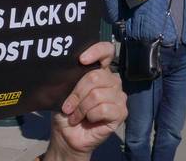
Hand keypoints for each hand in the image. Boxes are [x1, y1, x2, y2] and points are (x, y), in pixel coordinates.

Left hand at [47, 42, 126, 160]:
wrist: (67, 135)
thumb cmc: (66, 111)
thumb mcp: (64, 91)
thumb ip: (71, 78)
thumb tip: (68, 67)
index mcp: (99, 71)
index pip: (106, 51)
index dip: (97, 51)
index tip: (81, 60)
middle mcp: (111, 81)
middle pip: (96, 76)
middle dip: (77, 93)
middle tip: (68, 106)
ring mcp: (118, 97)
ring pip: (98, 94)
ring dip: (81, 107)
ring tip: (75, 115)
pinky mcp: (121, 112)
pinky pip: (104, 108)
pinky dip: (90, 115)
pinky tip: (87, 120)